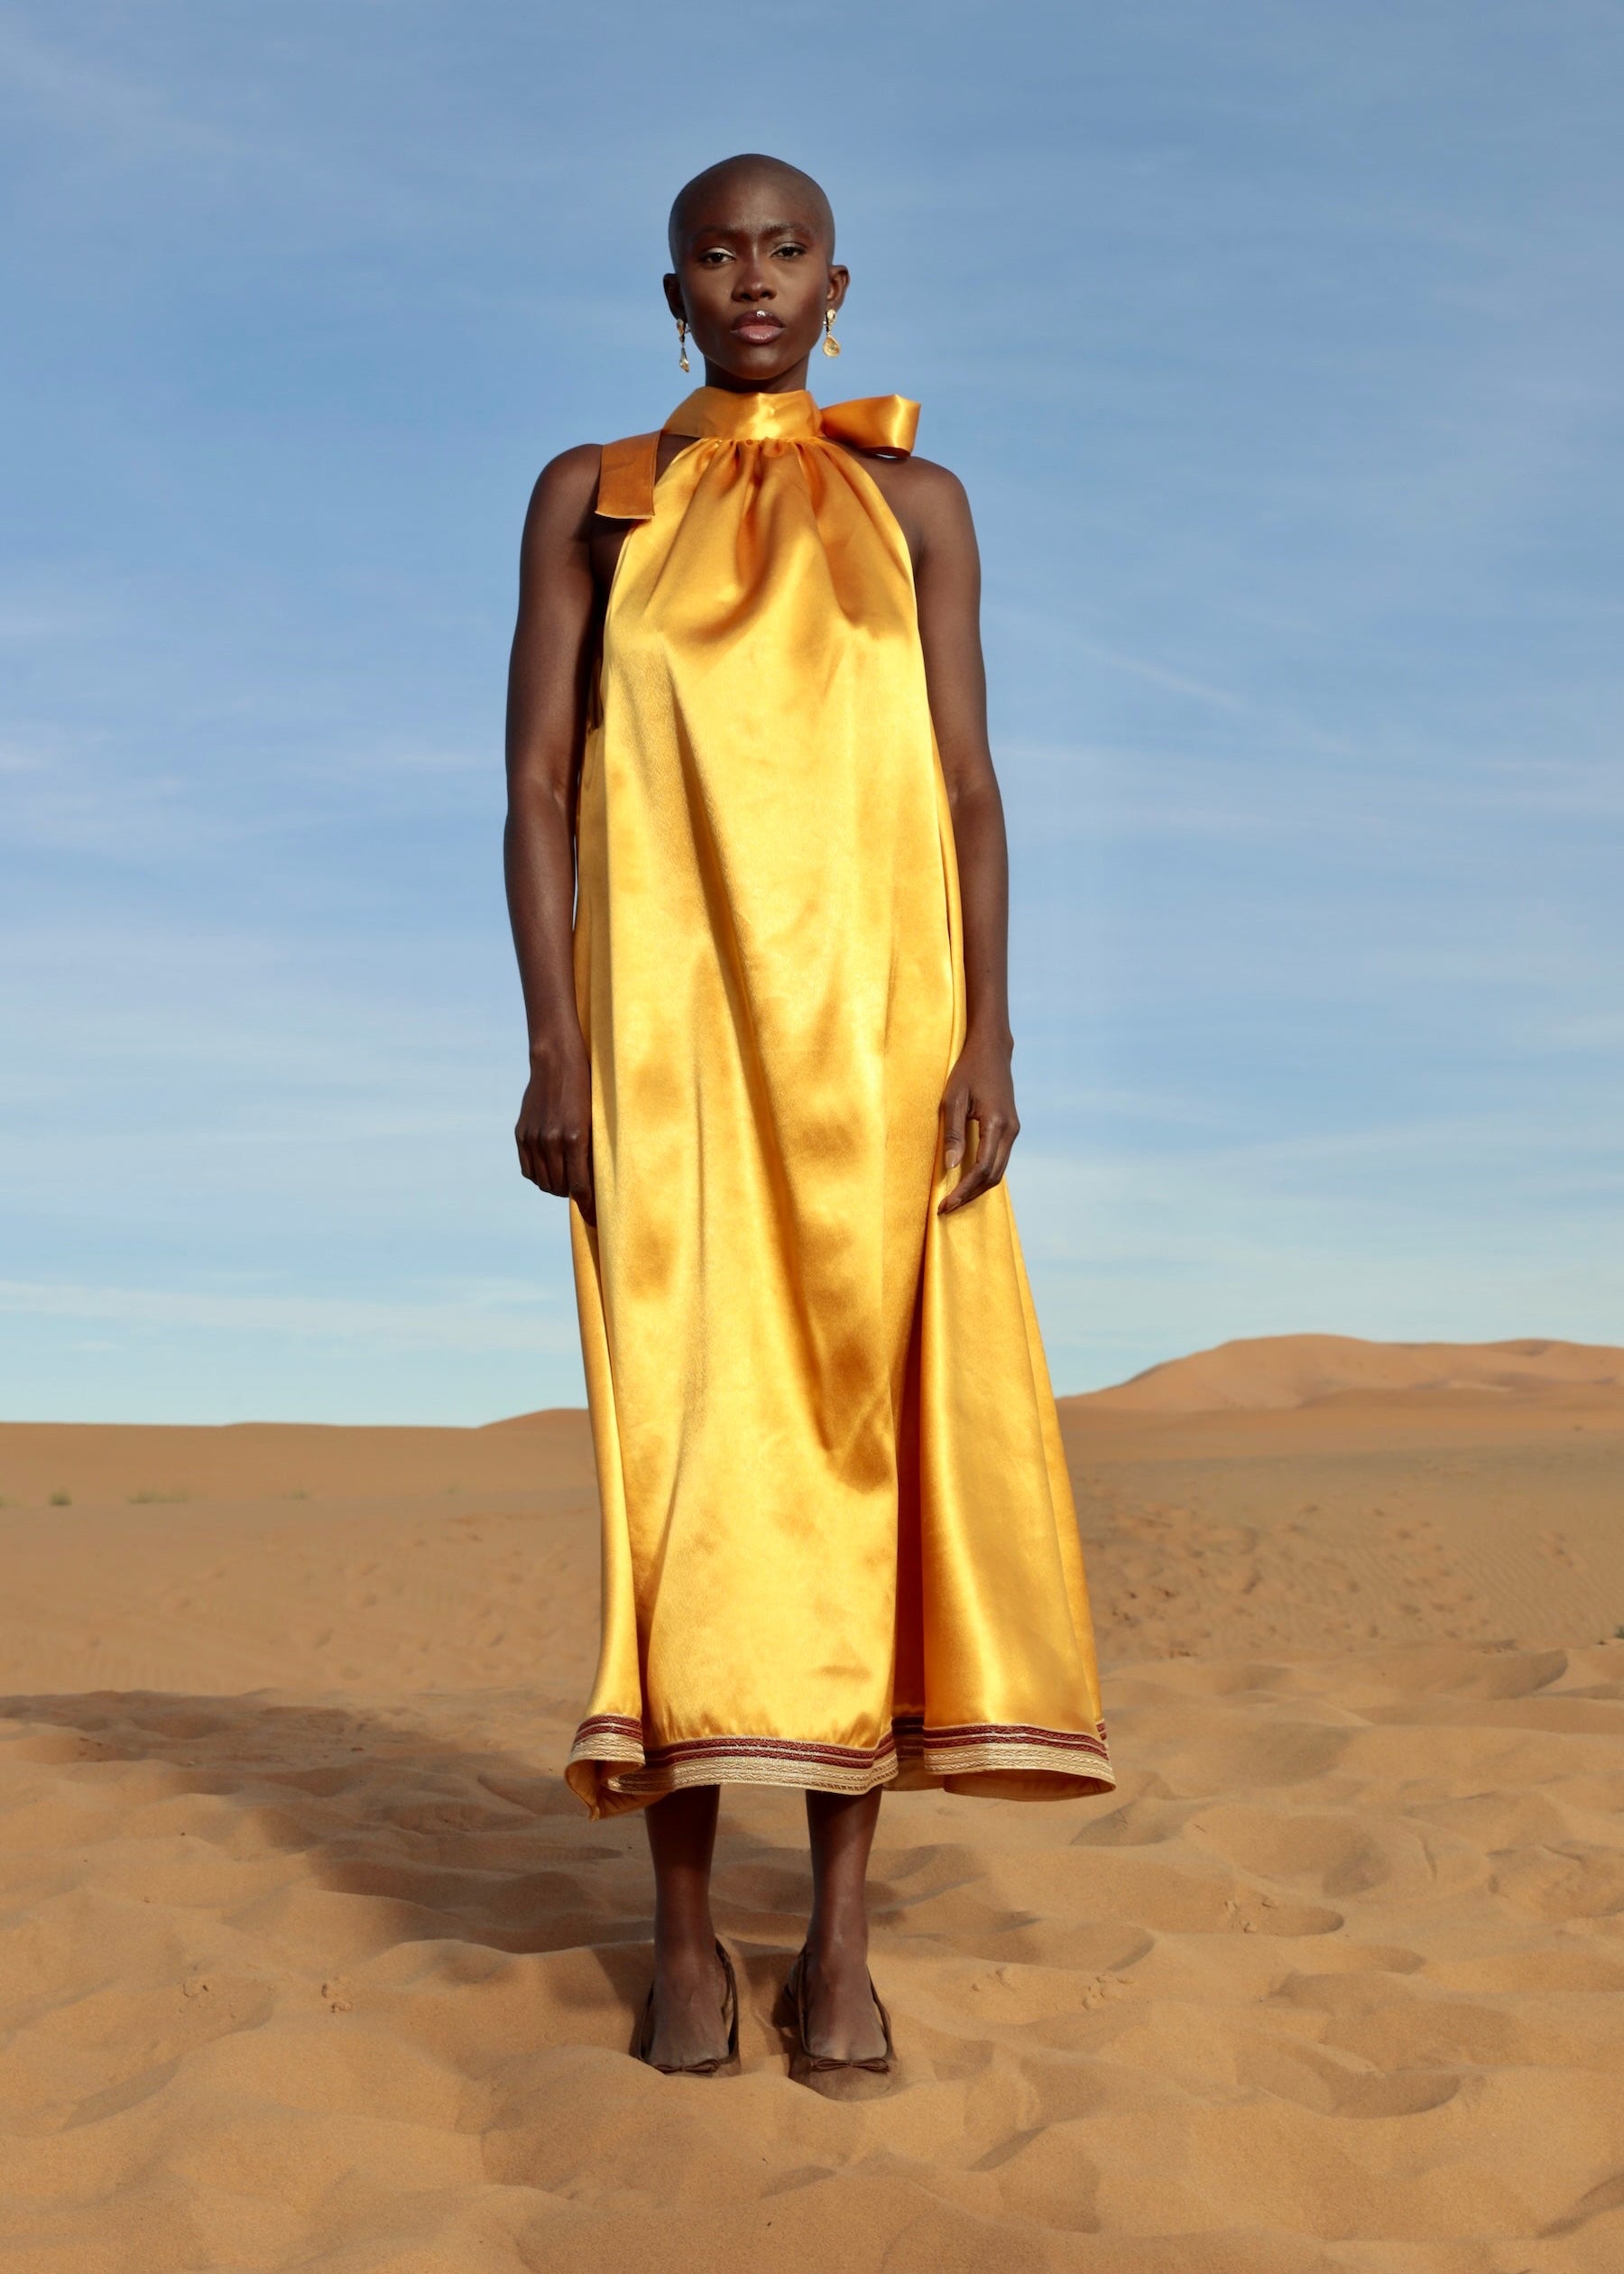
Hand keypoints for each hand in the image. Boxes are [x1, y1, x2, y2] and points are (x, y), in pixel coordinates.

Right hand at [515, 1027, 594, 1225]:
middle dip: (573, 1195)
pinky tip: (551, 1169)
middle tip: (583, 1191)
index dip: (589, 1208)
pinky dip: (540, 1176)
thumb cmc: (587, 1090)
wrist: (556, 1062)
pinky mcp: (521, 1134)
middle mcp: (551, 1141)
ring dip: (556, 1186)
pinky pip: (529, 1170)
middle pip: (560, 1188)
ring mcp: (533, 1138)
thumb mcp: (596, 1120)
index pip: (580, 1187)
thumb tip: (593, 1183)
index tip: (596, 1222)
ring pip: (543, 1182)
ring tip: (567, 1179)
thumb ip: (591, 1151)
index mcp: (574, 1138)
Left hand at [937, 1028, 1018, 1214]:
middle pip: (993, 1177)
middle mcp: (1011, 1131)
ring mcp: (1013, 1130)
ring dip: (977, 1188)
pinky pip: (999, 1160)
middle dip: (970, 1195)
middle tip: (946, 1207)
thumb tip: (951, 1167)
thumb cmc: (968, 1071)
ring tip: (954, 1198)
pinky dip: (984, 1175)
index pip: (982, 1169)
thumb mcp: (952, 1099)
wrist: (992, 1051)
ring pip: (999, 1171)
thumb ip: (953, 1134)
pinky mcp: (1011, 1129)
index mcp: (997, 1124)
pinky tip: (966, 1180)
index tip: (945, 1204)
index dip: (963, 1190)